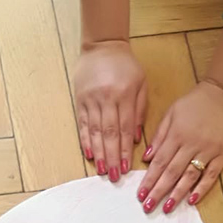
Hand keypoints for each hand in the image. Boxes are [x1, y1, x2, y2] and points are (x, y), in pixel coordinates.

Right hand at [74, 41, 146, 179]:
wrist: (102, 45)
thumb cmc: (125, 66)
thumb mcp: (141, 83)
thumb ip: (140, 110)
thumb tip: (136, 139)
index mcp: (125, 94)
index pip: (125, 128)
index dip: (126, 150)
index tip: (127, 168)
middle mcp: (107, 98)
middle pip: (110, 133)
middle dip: (113, 157)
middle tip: (115, 176)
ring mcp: (92, 99)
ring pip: (95, 131)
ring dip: (99, 153)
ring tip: (103, 170)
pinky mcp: (80, 100)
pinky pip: (83, 124)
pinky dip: (86, 140)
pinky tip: (89, 154)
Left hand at [138, 79, 222, 212]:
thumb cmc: (196, 102)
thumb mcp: (172, 112)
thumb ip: (159, 135)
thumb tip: (147, 158)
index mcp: (177, 134)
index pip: (159, 162)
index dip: (149, 180)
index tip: (140, 195)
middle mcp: (191, 144)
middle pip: (172, 172)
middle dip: (158, 191)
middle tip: (148, 207)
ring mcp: (208, 150)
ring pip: (190, 176)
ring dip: (177, 194)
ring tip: (167, 208)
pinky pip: (211, 175)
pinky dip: (202, 188)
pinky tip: (192, 200)